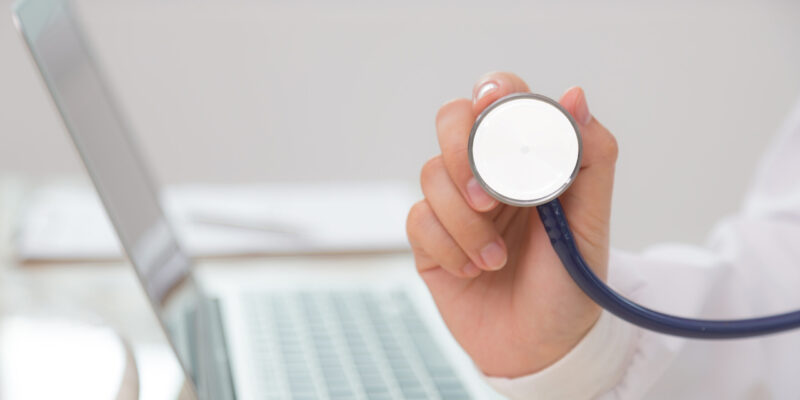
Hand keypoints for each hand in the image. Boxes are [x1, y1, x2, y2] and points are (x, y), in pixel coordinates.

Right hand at [406, 72, 617, 376]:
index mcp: (526, 158)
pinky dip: (448, 247)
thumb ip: (590, 157)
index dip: (493, 93)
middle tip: (489, 198)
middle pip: (451, 121)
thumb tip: (575, 96)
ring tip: (496, 258)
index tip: (495, 105)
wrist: (544, 346)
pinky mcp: (429, 239)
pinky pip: (418, 221)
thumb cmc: (570, 282)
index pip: (500, 99)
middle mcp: (487, 173)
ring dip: (465, 222)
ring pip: (431, 175)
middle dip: (462, 154)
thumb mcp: (590, 221)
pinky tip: (474, 269)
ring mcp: (455, 205)